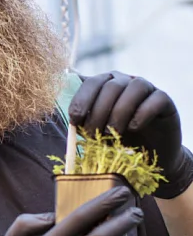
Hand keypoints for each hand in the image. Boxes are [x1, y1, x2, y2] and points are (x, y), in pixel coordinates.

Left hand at [69, 71, 192, 199]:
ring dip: (119, 112)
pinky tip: (133, 128)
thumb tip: (70, 119)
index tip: (75, 120)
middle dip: (98, 111)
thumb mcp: (97, 131)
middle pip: (110, 86)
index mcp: (105, 84)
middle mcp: (125, 81)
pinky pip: (155, 99)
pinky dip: (142, 114)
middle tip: (93, 133)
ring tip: (113, 133)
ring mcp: (147, 88)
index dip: (81, 100)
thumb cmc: (118, 140)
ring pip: (133, 88)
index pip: (91, 83)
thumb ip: (84, 122)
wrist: (148, 154)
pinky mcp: (164, 100)